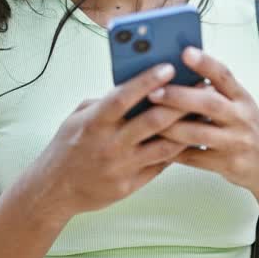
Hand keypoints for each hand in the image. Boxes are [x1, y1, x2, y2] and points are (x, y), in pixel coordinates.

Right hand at [30, 63, 190, 218]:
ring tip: (203, 113)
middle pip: (152, 121)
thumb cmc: (68, 147)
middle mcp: (109, 144)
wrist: (54, 190)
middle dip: (180, 102)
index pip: (123, 97)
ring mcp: (121, 167)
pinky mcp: (129, 185)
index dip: (147, 81)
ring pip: (164, 146)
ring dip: (187, 128)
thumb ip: (105, 102)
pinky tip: (191, 138)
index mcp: (94, 123)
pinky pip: (160, 165)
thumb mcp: (78, 118)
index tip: (169, 67)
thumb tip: (136, 86)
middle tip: (201, 88)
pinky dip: (177, 151)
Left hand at [146, 47, 258, 198]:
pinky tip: (155, 145)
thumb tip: (178, 74)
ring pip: (198, 134)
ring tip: (147, 119)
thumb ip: (217, 92)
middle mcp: (242, 118)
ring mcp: (236, 143)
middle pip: (209, 104)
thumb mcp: (242, 107)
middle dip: (178, 96)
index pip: (225, 76)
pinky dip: (173, 152)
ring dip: (170, 126)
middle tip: (153, 91)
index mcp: (243, 98)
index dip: (205, 63)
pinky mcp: (228, 165)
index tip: (185, 52)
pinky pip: (195, 158)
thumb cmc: (249, 131)